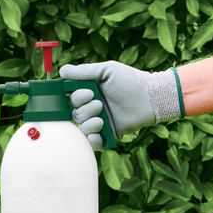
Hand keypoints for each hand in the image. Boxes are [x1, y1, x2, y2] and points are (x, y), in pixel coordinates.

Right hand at [59, 60, 181, 149]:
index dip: (76, 97)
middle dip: (85, 109)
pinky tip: (98, 134)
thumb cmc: (131, 80)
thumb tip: (62, 70)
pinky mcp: (109, 135)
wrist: (151, 97)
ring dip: (88, 124)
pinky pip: (93, 143)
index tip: (88, 92)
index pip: (71, 98)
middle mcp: (93, 108)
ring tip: (101, 120)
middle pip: (75, 113)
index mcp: (90, 92)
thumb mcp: (107, 70)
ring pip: (82, 128)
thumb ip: (84, 71)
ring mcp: (101, 122)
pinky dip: (92, 141)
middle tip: (100, 103)